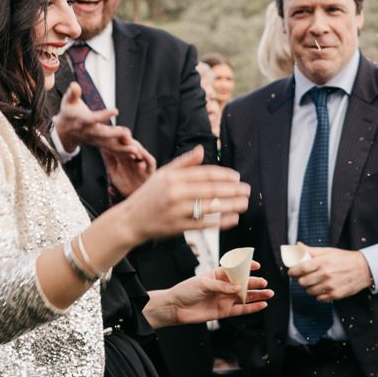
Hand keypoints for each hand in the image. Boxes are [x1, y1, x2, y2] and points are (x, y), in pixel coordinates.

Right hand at [56, 82, 136, 155]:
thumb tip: (74, 85)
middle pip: (102, 134)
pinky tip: (136, 155)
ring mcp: (95, 140)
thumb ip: (72, 94)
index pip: (92, 119)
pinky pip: (111, 151)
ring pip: (108, 146)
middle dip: (115, 134)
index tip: (116, 110)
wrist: (65, 130)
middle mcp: (89, 132)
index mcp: (81, 121)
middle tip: (127, 133)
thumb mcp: (68, 101)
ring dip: (122, 149)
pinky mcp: (100, 145)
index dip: (103, 115)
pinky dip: (122, 154)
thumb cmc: (69, 112)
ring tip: (135, 151)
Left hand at [100, 136, 155, 197]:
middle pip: (130, 145)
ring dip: (134, 145)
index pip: (120, 144)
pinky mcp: (150, 170)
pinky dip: (146, 157)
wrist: (135, 196)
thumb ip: (109, 158)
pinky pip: (150, 162)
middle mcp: (134, 158)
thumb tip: (101, 146)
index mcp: (124, 157)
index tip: (108, 132)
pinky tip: (141, 153)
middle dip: (124, 138)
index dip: (115, 138)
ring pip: (140, 150)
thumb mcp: (113, 170)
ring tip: (128, 141)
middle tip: (118, 132)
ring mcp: (142, 163)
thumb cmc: (126, 184)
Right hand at [120, 146, 249, 244]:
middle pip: (210, 190)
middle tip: (247, 190)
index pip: (204, 174)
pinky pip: (205, 224)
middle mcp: (175, 193)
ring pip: (210, 207)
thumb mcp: (162, 173)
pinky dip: (221, 221)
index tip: (237, 177)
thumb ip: (184, 162)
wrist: (130, 220)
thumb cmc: (148, 195)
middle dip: (232, 190)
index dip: (224, 175)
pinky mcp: (178, 227)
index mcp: (172, 177)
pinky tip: (233, 218)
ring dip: (231, 205)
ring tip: (244, 203)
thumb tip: (202, 149)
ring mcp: (177, 211)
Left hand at [150, 263, 273, 326]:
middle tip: (264, 283)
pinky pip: (241, 309)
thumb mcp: (203, 284)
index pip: (235, 270)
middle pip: (243, 284)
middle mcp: (223, 287)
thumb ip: (222, 286)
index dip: (246, 268)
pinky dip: (252, 308)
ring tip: (269, 293)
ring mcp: (225, 299)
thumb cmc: (185, 291)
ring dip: (257, 295)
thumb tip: (239, 287)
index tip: (257, 266)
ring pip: (245, 297)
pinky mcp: (224, 311)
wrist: (175, 308)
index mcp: (217, 276)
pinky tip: (262, 305)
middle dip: (254, 283)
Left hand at [287, 245, 371, 301]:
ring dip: (310, 288)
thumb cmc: (345, 259)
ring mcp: (330, 285)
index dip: (293, 271)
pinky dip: (319, 295)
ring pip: (309, 292)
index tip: (291, 272)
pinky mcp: (336, 295)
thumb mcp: (328, 251)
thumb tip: (297, 246)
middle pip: (302, 282)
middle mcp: (325, 274)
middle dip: (301, 280)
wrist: (364, 268)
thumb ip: (311, 251)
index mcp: (322, 262)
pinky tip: (323, 289)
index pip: (301, 268)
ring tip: (315, 283)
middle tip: (305, 278)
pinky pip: (319, 299)